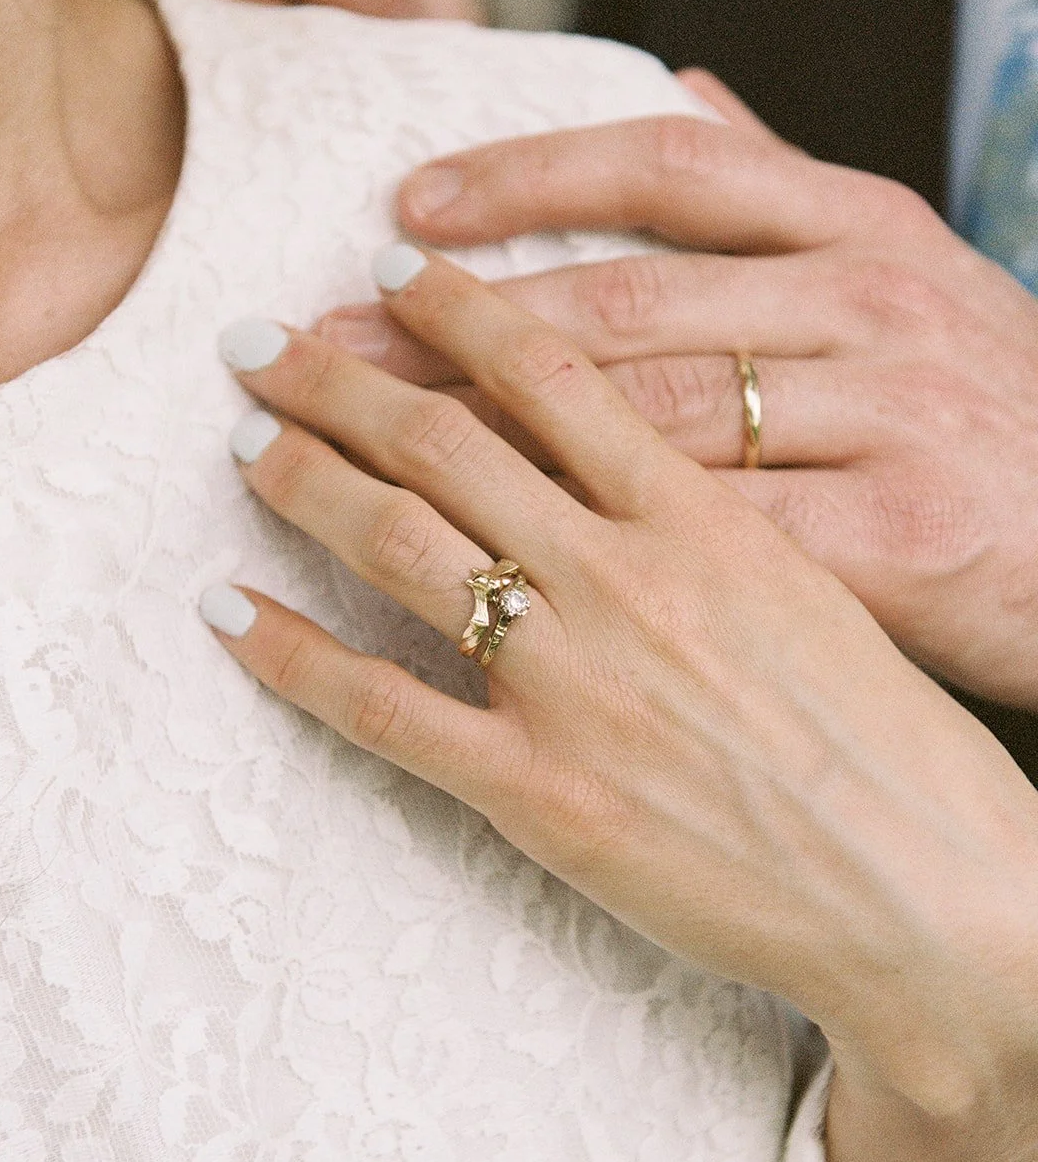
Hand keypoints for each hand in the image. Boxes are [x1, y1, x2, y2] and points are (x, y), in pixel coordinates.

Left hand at [203, 245, 1037, 1113]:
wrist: (934, 888)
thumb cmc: (899, 733)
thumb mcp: (857, 562)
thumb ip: (773, 474)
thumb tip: (731, 385)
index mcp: (709, 515)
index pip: (558, 368)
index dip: (457, 310)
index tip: (394, 273)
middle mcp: (629, 577)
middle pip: (450, 440)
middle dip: (342, 378)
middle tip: (263, 342)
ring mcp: (576, 684)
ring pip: (402, 545)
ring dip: (304, 481)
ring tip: (244, 440)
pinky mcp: (542, 793)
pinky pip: (383, 708)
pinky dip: (290, 655)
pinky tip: (226, 612)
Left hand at [321, 76, 1037, 709]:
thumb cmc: (993, 429)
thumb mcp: (922, 281)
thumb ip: (792, 189)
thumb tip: (684, 86)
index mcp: (871, 232)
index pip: (672, 167)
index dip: (528, 176)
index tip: (402, 215)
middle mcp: (875, 310)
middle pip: (616, 306)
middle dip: (446, 331)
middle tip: (307, 345)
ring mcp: (886, 425)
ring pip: (633, 423)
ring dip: (468, 438)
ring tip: (336, 447)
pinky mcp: (891, 549)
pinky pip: (691, 548)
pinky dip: (577, 556)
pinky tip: (483, 569)